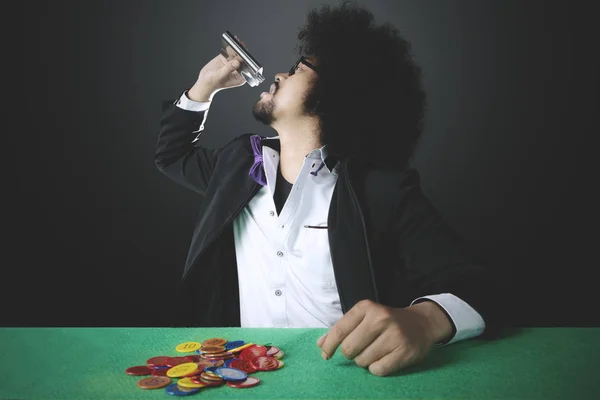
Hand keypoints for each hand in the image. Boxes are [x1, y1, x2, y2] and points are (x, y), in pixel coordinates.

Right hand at [189, 35, 247, 99]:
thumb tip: (236, 63)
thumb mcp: (220, 76)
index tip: (245, 54)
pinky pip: (229, 52)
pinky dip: (230, 47)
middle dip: (241, 52)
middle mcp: (237, 70)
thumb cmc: (212, 83)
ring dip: (236, 47)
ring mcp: (231, 64)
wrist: (203, 81)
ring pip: (235, 54)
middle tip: (241, 44)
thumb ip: (228, 69)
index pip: (245, 67)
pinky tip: (231, 41)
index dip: (246, 60)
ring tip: (237, 40)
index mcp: (239, 77)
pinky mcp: (225, 59)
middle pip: (241, 59)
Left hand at [317, 299, 452, 375]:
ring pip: (362, 361)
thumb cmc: (386, 321)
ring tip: (376, 351)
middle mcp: (381, 318)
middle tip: (361, 348)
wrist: (421, 323)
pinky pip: (378, 370)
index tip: (325, 355)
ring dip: (365, 361)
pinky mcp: (405, 351)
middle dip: (351, 353)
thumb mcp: (364, 317)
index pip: (339, 330)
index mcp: (366, 307)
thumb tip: (320, 344)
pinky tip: (384, 358)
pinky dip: (377, 368)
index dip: (329, 346)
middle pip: (349, 349)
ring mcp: (394, 335)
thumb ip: (342, 329)